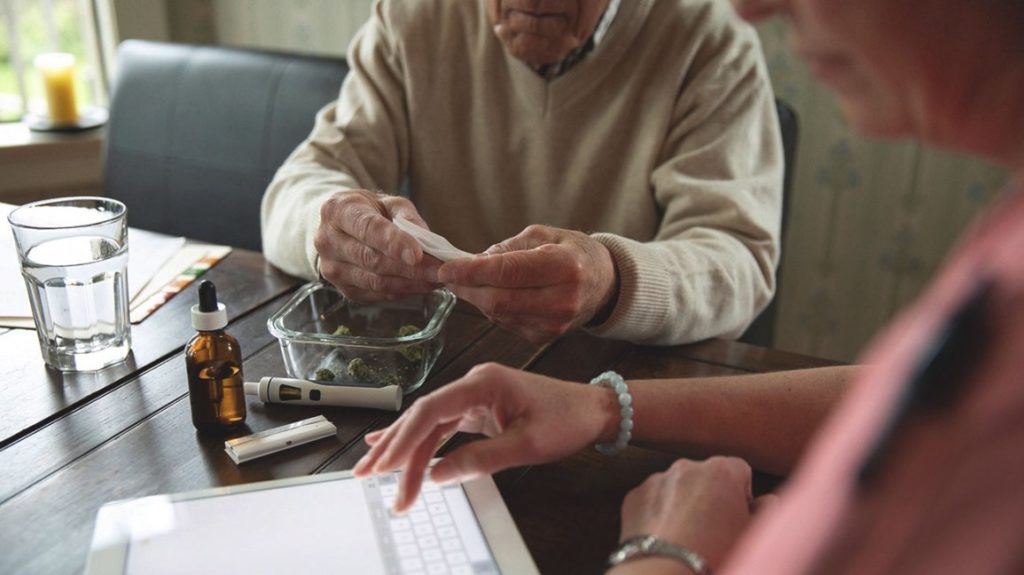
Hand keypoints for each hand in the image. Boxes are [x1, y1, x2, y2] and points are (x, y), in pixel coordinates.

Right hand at [314, 190, 440, 301]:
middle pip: (373, 260)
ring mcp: (332, 268)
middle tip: (441, 270)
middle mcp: (327, 240)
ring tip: (436, 279)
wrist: (342, 227)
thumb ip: (408, 217)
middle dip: (411, 268)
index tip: (418, 254)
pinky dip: (402, 291)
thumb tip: (427, 242)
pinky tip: (420, 285)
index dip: (393, 243)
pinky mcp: (343, 289)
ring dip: (411, 283)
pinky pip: (377, 294)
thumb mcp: (389, 202)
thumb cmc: (370, 211)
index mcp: (338, 210)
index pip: (367, 229)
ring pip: (376, 282)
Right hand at [353, 362, 618, 511]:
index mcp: (482, 383)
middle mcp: (473, 383)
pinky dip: (420, 440)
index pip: (431, 410)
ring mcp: (474, 393)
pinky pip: (442, 424)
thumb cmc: (567, 420)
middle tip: (367, 476)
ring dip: (403, 448)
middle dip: (395, 448)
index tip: (385, 466)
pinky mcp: (478, 406)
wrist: (593, 408)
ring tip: (372, 470)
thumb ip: (480, 459)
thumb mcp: (526, 445)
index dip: (404, 439)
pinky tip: (395, 448)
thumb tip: (437, 476)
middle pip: (423, 416)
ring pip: (429, 422)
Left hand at [438, 225, 618, 344]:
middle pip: (498, 300)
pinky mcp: (545, 337)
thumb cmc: (572, 253)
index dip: (471, 272)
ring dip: (478, 298)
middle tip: (449, 276)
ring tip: (472, 281)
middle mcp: (562, 300)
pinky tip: (496, 295)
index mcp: (564, 267)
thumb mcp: (543, 235)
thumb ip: (507, 248)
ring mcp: (554, 324)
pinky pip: (506, 324)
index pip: (507, 272)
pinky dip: (493, 309)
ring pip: (498, 314)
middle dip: (467, 288)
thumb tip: (472, 262)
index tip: (446, 268)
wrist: (603, 284)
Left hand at [615, 457, 777, 572]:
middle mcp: (687, 467)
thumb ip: (768, 509)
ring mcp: (657, 479)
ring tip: (687, 537)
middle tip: (712, 530)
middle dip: (711, 496)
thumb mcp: (755, 535)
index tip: (738, 516)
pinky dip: (658, 513)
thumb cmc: (714, 555)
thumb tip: (766, 501)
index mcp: (721, 470)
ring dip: (683, 503)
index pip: (740, 470)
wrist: (666, 573)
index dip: (741, 494)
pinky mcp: (634, 496)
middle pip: (706, 476)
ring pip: (677, 487)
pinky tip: (666, 538)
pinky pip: (652, 500)